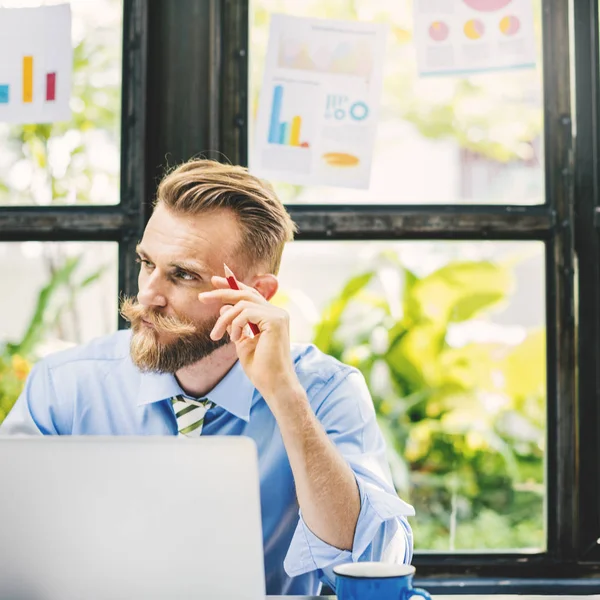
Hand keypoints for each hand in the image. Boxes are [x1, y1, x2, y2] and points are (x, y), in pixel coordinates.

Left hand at [198, 276, 301, 404]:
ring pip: (242, 304)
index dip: (233, 286)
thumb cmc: (260, 368)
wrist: (273, 384)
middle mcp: (277, 312)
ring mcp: (278, 315)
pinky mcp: (275, 320)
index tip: (215, 281)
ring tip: (216, 336)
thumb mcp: (242, 342)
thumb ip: (235, 324)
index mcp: (272, 316)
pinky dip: (235, 325)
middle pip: (245, 294)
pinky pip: (246, 313)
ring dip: (223, 319)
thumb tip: (224, 307)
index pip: (251, 295)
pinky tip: (234, 339)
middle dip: (222, 292)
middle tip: (202, 297)